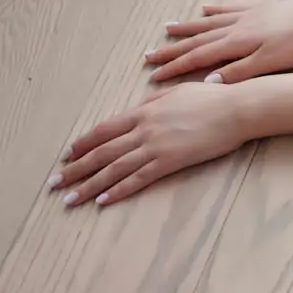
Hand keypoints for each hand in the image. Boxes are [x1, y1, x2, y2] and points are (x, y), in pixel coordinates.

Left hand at [48, 81, 253, 208]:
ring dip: (88, 185)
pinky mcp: (170, 162)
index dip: (84, 144)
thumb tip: (142, 105)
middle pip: (101, 152)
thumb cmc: (213, 97)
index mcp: (145, 110)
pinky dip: (118, 190)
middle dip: (75, 169)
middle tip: (54, 183)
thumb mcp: (178, 92)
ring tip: (69, 199)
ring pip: (113, 169)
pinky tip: (102, 200)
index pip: (104, 129)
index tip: (68, 155)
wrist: (237, 108)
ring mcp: (155, 146)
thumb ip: (155, 101)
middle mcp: (144, 129)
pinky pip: (137, 179)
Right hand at [145, 0, 292, 84]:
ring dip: (188, 27)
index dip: (176, 67)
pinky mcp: (260, 8)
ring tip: (167, 28)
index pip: (199, 57)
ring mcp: (247, 14)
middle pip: (197, 39)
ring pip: (210, 22)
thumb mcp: (270, 63)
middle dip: (172, 49)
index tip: (155, 76)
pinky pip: (230, 8)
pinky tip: (205, 7)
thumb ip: (238, 73)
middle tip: (148, 55)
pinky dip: (215, 10)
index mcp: (236, 42)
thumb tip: (207, 83)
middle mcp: (236, 26)